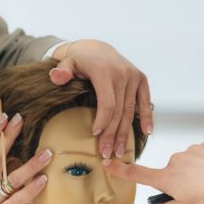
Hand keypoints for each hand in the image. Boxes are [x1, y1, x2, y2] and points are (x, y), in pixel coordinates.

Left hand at [50, 40, 153, 158]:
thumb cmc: (81, 61)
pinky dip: (146, 117)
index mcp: (104, 71)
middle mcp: (122, 73)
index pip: (107, 102)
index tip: (95, 134)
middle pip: (119, 111)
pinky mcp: (141, 79)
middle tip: (106, 153)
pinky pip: (145, 101)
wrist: (98, 49)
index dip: (103, 121)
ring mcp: (133, 76)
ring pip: (130, 110)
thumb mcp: (68, 63)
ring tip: (119, 151)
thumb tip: (55, 77)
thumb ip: (62, 71)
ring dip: (125, 132)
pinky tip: (148, 132)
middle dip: (112, 134)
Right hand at [102, 139, 203, 203]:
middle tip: (197, 195)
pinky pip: (203, 156)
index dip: (121, 170)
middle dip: (180, 183)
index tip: (108, 163)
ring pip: (189, 165)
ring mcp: (192, 150)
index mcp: (167, 178)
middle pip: (171, 174)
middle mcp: (175, 161)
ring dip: (196, 174)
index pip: (138, 174)